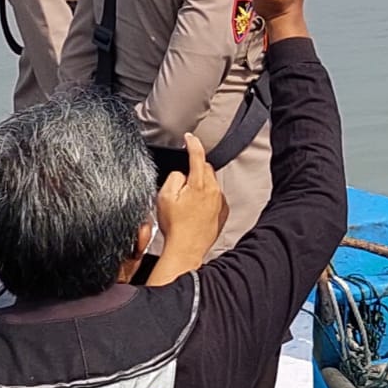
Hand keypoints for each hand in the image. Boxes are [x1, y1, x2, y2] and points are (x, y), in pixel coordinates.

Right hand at [151, 134, 227, 284]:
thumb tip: (181, 174)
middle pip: (205, 169)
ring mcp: (220, 202)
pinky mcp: (223, 212)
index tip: (189, 138)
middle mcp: (213, 191)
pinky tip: (195, 212)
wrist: (186, 249)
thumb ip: (174, 178)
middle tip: (181, 189)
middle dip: (194, 172)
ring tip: (187, 205)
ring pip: (210, 184)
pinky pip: (215, 198)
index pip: (197, 156)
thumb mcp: (164, 197)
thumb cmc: (175, 227)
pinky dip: (207, 199)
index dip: (192, 143)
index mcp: (198, 184)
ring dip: (200, 187)